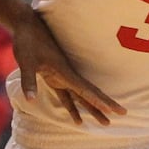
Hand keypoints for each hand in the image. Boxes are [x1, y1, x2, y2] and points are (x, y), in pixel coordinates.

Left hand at [9, 8, 124, 126]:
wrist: (26, 26)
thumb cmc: (27, 41)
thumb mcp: (26, 60)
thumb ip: (29, 80)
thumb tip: (29, 100)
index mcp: (64, 71)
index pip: (86, 90)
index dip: (100, 100)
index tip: (113, 109)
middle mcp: (67, 75)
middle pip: (90, 93)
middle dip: (105, 105)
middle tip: (122, 115)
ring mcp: (62, 76)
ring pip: (82, 96)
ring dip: (92, 109)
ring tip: (104, 122)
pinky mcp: (54, 77)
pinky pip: (67, 96)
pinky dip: (73, 108)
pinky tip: (77, 120)